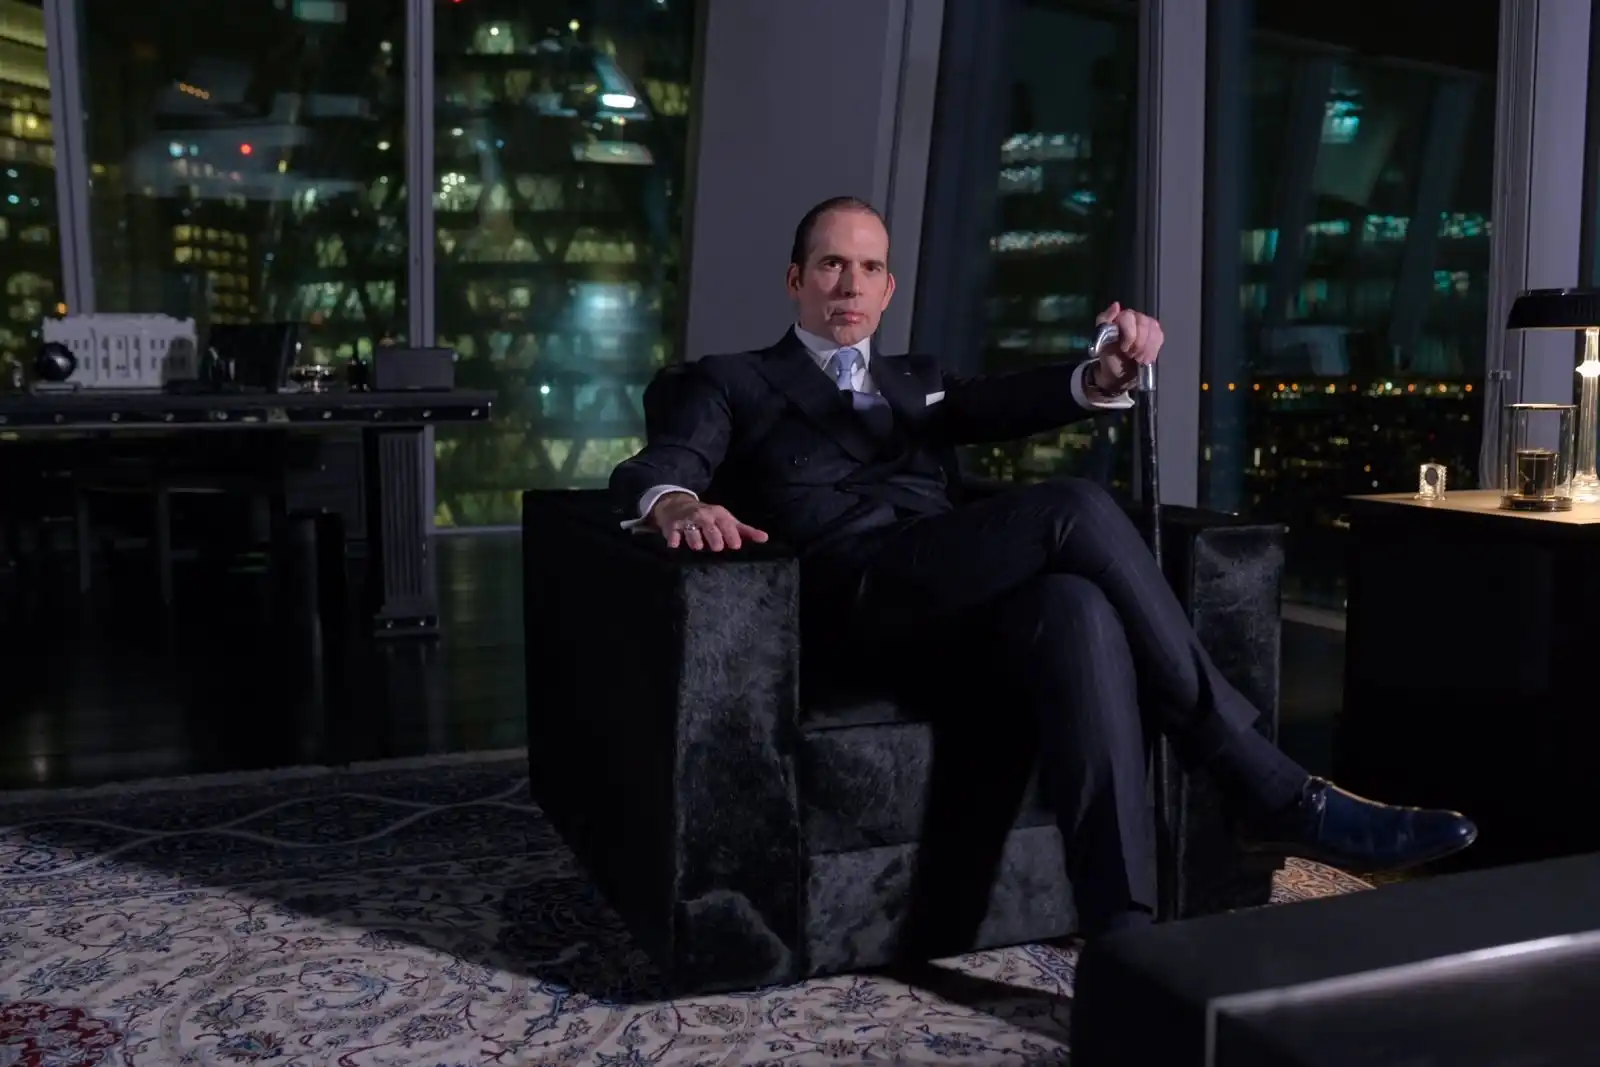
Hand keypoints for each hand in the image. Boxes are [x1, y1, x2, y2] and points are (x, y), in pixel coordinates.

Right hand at [649, 492, 768, 550]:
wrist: (677, 505)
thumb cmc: (708, 517)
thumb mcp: (726, 520)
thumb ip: (745, 531)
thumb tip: (765, 538)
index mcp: (718, 515)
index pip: (726, 524)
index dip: (731, 534)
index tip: (736, 545)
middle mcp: (703, 517)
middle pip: (709, 527)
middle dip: (713, 537)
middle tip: (717, 548)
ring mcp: (687, 521)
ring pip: (691, 531)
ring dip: (694, 539)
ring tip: (697, 546)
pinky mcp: (672, 527)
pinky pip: (673, 534)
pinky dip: (673, 539)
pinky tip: (674, 545)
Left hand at [1091, 302, 1163, 392]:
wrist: (1119, 372)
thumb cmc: (1109, 356)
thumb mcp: (1100, 340)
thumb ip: (1104, 321)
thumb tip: (1116, 305)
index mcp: (1120, 317)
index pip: (1129, 317)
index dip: (1129, 335)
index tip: (1124, 349)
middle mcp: (1135, 317)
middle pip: (1144, 324)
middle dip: (1138, 344)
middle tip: (1131, 355)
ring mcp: (1148, 325)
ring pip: (1154, 332)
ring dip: (1145, 349)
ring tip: (1137, 359)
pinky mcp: (1156, 335)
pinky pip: (1159, 338)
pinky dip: (1153, 351)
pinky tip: (1145, 358)